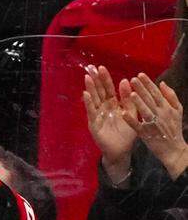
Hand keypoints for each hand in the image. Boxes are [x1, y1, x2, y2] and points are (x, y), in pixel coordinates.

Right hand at [82, 65, 136, 179]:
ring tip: (88, 77)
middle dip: (96, 80)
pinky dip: (88, 103)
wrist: (122, 150)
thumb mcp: (132, 113)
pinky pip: (91, 112)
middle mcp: (103, 109)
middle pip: (99, 92)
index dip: (105, 79)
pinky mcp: (94, 124)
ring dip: (90, 88)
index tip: (102, 68)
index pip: (108, 89)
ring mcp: (97, 116)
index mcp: (113, 105)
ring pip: (94, 99)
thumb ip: (129, 99)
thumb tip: (125, 81)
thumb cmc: (127, 133)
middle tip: (93, 68)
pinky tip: (86, 94)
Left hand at [122, 73, 187, 179]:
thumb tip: (163, 83)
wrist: (173, 148)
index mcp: (167, 107)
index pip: (156, 93)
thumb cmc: (173, 128)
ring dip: (138, 102)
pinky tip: (123, 113)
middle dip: (141, 89)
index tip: (140, 75)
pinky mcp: (145, 134)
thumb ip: (171, 96)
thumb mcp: (177, 110)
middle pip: (150, 99)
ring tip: (130, 93)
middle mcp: (160, 114)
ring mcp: (153, 124)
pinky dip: (131, 120)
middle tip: (132, 79)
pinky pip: (137, 126)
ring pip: (144, 111)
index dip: (148, 83)